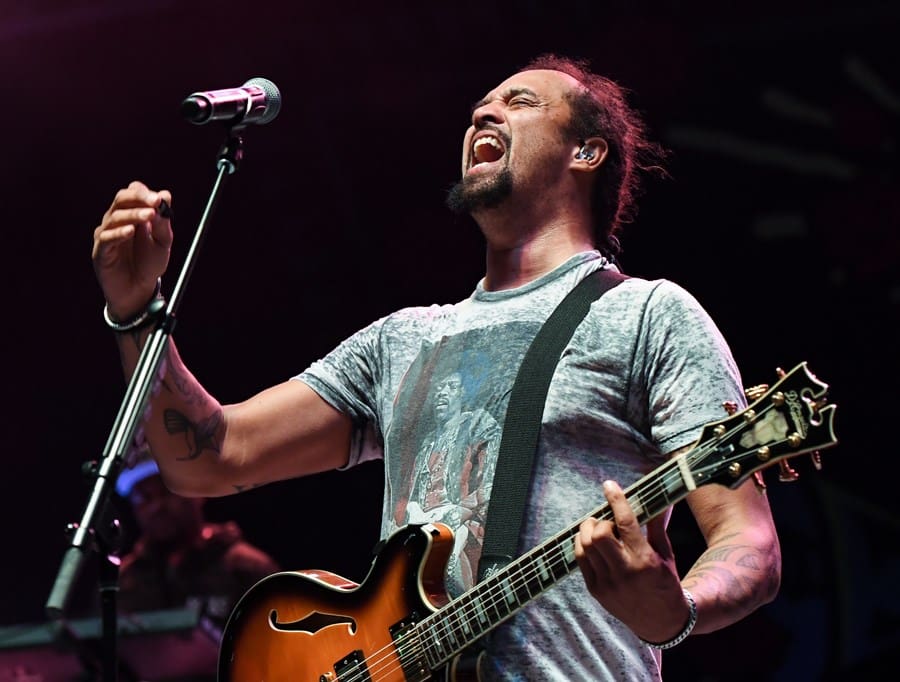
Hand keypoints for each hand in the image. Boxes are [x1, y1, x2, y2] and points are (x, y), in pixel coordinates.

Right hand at [92, 181, 172, 318]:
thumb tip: (166, 195)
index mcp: (131, 214)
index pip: (133, 194)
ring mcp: (106, 234)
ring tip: (149, 215)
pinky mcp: (101, 250)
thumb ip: (162, 221)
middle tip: (155, 202)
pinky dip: (119, 233)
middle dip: (139, 198)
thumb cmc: (149, 264)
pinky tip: (130, 231)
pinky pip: (107, 238)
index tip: (159, 198)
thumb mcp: (162, 242)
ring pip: (115, 217)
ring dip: (133, 215)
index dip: (144, 194)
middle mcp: (116, 220)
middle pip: (121, 200)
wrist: (138, 290)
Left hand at [574, 480, 690, 643]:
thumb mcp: (666, 553)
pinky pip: (580, 559)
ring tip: (598, 529)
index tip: (610, 485)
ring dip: (588, 531)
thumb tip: (663, 499)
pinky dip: (583, 545)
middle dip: (599, 520)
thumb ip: (658, 525)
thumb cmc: (666, 582)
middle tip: (606, 520)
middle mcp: (624, 572)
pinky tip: (592, 542)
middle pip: (598, 534)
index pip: (625, 523)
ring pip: (585, 546)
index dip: (616, 500)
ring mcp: (607, 583)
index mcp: (645, 560)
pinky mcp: (596, 590)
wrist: (661, 622)